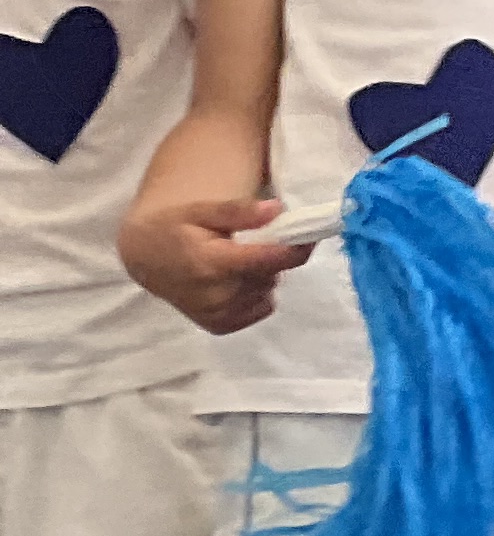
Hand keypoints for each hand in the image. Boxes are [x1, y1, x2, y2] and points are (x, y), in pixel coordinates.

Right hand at [118, 197, 301, 334]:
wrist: (145, 257)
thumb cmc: (176, 227)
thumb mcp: (203, 209)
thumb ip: (239, 211)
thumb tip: (277, 210)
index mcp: (212, 264)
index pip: (269, 261)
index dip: (295, 248)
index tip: (308, 236)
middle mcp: (215, 295)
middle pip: (270, 276)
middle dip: (272, 258)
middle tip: (255, 243)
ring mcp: (216, 314)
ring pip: (267, 293)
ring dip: (263, 276)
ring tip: (238, 261)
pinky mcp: (218, 326)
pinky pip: (259, 310)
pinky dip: (256, 294)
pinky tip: (236, 280)